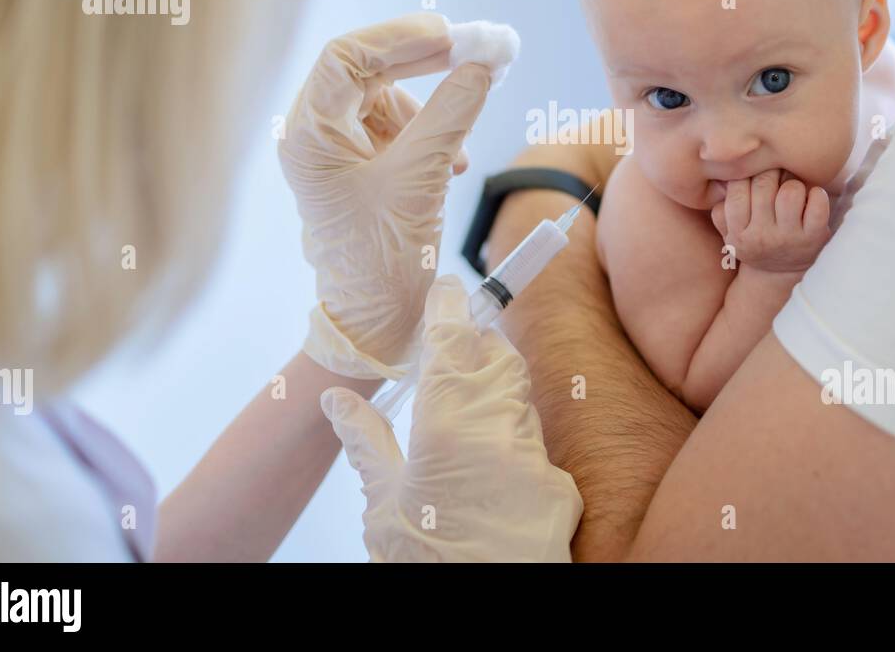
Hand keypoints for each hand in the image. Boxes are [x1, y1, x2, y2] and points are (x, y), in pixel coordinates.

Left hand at [280, 12, 516, 379]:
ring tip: (462, 143)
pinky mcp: (359, 167)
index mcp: (309, 136)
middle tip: (477, 52)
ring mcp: (335, 152)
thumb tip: (483, 64)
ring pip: (386, 97)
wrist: (376, 322)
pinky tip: (455, 161)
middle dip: (425, 62)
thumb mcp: (423, 178)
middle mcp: (314, 136)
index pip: (346, 57)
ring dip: (433, 106)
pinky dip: (431, 132)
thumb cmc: (384, 259)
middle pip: (366, 69)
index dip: (400, 37)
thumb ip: (452, 114)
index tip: (453, 36)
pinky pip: (397, 127)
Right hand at [321, 276, 582, 561]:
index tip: (446, 288)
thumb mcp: (383, 503)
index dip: (448, 307)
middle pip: (496, 357)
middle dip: (475, 346)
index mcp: (446, 423)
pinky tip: (486, 461)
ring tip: (459, 413)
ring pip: (517, 394)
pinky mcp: (559, 481)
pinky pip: (532, 439)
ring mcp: (534, 453)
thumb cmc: (428, 557)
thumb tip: (335, 399)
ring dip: (494, 389)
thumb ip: (366, 441)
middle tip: (448, 354)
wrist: (487, 606)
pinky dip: (510, 435)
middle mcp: (498, 427)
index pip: (452, 339)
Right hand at [710, 169, 830, 274]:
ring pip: (790, 191)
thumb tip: (725, 175)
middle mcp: (762, 237)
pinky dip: (817, 194)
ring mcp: (789, 238)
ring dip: (792, 184)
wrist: (779, 276)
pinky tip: (810, 198)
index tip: (754, 175)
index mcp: (737, 234)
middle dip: (770, 173)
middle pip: (763, 183)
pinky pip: (818, 203)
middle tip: (774, 176)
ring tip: (791, 191)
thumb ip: (721, 208)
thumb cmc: (752, 243)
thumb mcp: (728, 233)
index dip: (747, 173)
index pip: (736, 187)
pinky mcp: (814, 237)